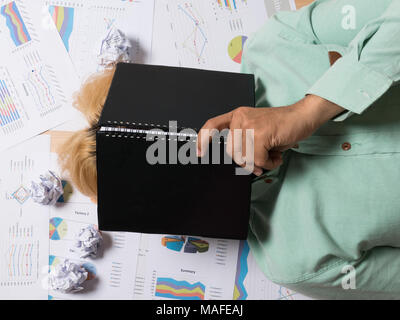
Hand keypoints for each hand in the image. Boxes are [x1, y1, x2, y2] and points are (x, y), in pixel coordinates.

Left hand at [197, 95, 344, 174]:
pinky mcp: (259, 133)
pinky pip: (258, 160)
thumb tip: (246, 166)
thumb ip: (247, 146)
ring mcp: (249, 125)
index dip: (203, 139)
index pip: (212, 124)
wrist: (303, 116)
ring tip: (272, 153)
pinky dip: (269, 163)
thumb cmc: (282, 126)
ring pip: (245, 158)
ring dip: (261, 162)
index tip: (199, 153)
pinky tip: (277, 155)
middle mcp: (240, 118)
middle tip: (263, 159)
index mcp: (238, 116)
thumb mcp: (259, 132)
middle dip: (247, 161)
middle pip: (231, 153)